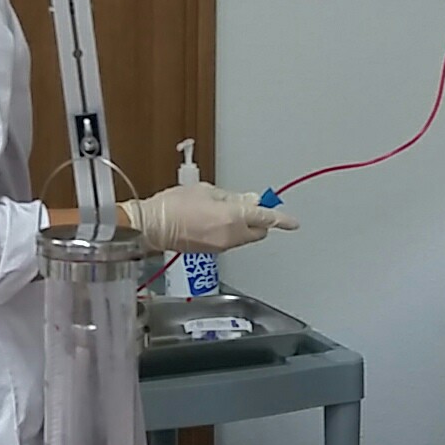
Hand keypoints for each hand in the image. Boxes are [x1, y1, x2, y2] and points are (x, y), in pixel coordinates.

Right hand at [124, 182, 297, 253]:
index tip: (292, 223)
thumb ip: (232, 198)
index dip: (281, 220)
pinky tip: (213, 221)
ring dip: (243, 226)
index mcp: (233, 218)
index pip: (265, 219)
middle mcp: (231, 236)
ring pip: (244, 237)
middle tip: (247, 205)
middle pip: (258, 231)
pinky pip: (230, 241)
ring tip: (222, 210)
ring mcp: (221, 247)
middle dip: (259, 221)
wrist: (152, 227)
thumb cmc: (174, 205)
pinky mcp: (211, 252)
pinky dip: (229, 231)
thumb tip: (251, 201)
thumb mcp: (206, 192)